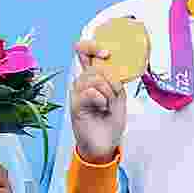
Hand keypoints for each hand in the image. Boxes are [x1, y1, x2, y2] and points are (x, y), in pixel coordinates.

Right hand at [68, 38, 126, 161]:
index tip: (105, 52)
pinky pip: (90, 92)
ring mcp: (77, 94)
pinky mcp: (75, 104)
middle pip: (94, 68)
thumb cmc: (110, 122)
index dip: (91, 47)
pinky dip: (101, 100)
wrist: (105, 144)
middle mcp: (82, 85)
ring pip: (93, 79)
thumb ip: (113, 79)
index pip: (85, 55)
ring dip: (107, 93)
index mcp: (93, 80)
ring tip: (107, 106)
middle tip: (113, 97)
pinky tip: (101, 109)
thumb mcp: (118, 96)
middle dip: (110, 82)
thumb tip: (109, 65)